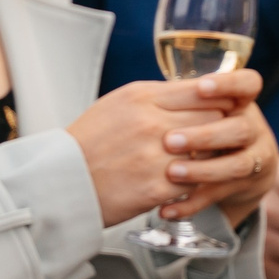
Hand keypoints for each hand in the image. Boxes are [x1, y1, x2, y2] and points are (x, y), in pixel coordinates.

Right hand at [66, 71, 269, 227]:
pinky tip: (181, 182)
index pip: (206, 91)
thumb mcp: (116, 104)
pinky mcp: (157, 188)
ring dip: (207, 157)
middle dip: (215, 129)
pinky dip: (193, 183)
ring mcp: (155, 156)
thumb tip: (195, 92)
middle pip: (214, 119)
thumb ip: (155, 97)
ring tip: (197, 161)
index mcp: (141, 97)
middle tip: (210, 139)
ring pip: (210, 151)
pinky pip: (196, 182)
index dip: (218, 101)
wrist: (60, 183)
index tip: (218, 110)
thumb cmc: (87, 143)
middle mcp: (151, 123)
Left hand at [158, 73, 276, 227]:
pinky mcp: (242, 187)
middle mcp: (251, 128)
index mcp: (239, 102)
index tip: (200, 87)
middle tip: (168, 141)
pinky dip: (191, 204)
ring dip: (202, 170)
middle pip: (240, 129)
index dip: (228, 84)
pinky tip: (166, 209)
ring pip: (236, 165)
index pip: (247, 84)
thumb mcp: (196, 108)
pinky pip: (218, 197)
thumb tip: (143, 96)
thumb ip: (182, 100)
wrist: (230, 167)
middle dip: (205, 135)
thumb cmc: (201, 126)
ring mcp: (253, 159)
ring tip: (170, 173)